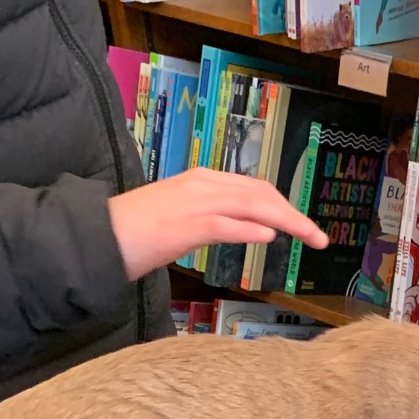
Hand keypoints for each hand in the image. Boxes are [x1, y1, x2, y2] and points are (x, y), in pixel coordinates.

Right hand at [107, 170, 328, 280]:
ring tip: (311, 237)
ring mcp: (194, 203)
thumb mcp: (184, 221)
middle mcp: (202, 185)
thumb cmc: (137, 234)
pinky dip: (251, 229)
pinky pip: (226, 224)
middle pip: (261, 194)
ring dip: (287, 221)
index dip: (284, 205)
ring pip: (252, 205)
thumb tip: (254, 229)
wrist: (98, 236)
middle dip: (294, 214)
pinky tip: (271, 237)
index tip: (304, 225)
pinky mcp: (184, 224)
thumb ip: (217, 220)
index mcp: (202, 181)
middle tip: (319, 237)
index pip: (254, 188)